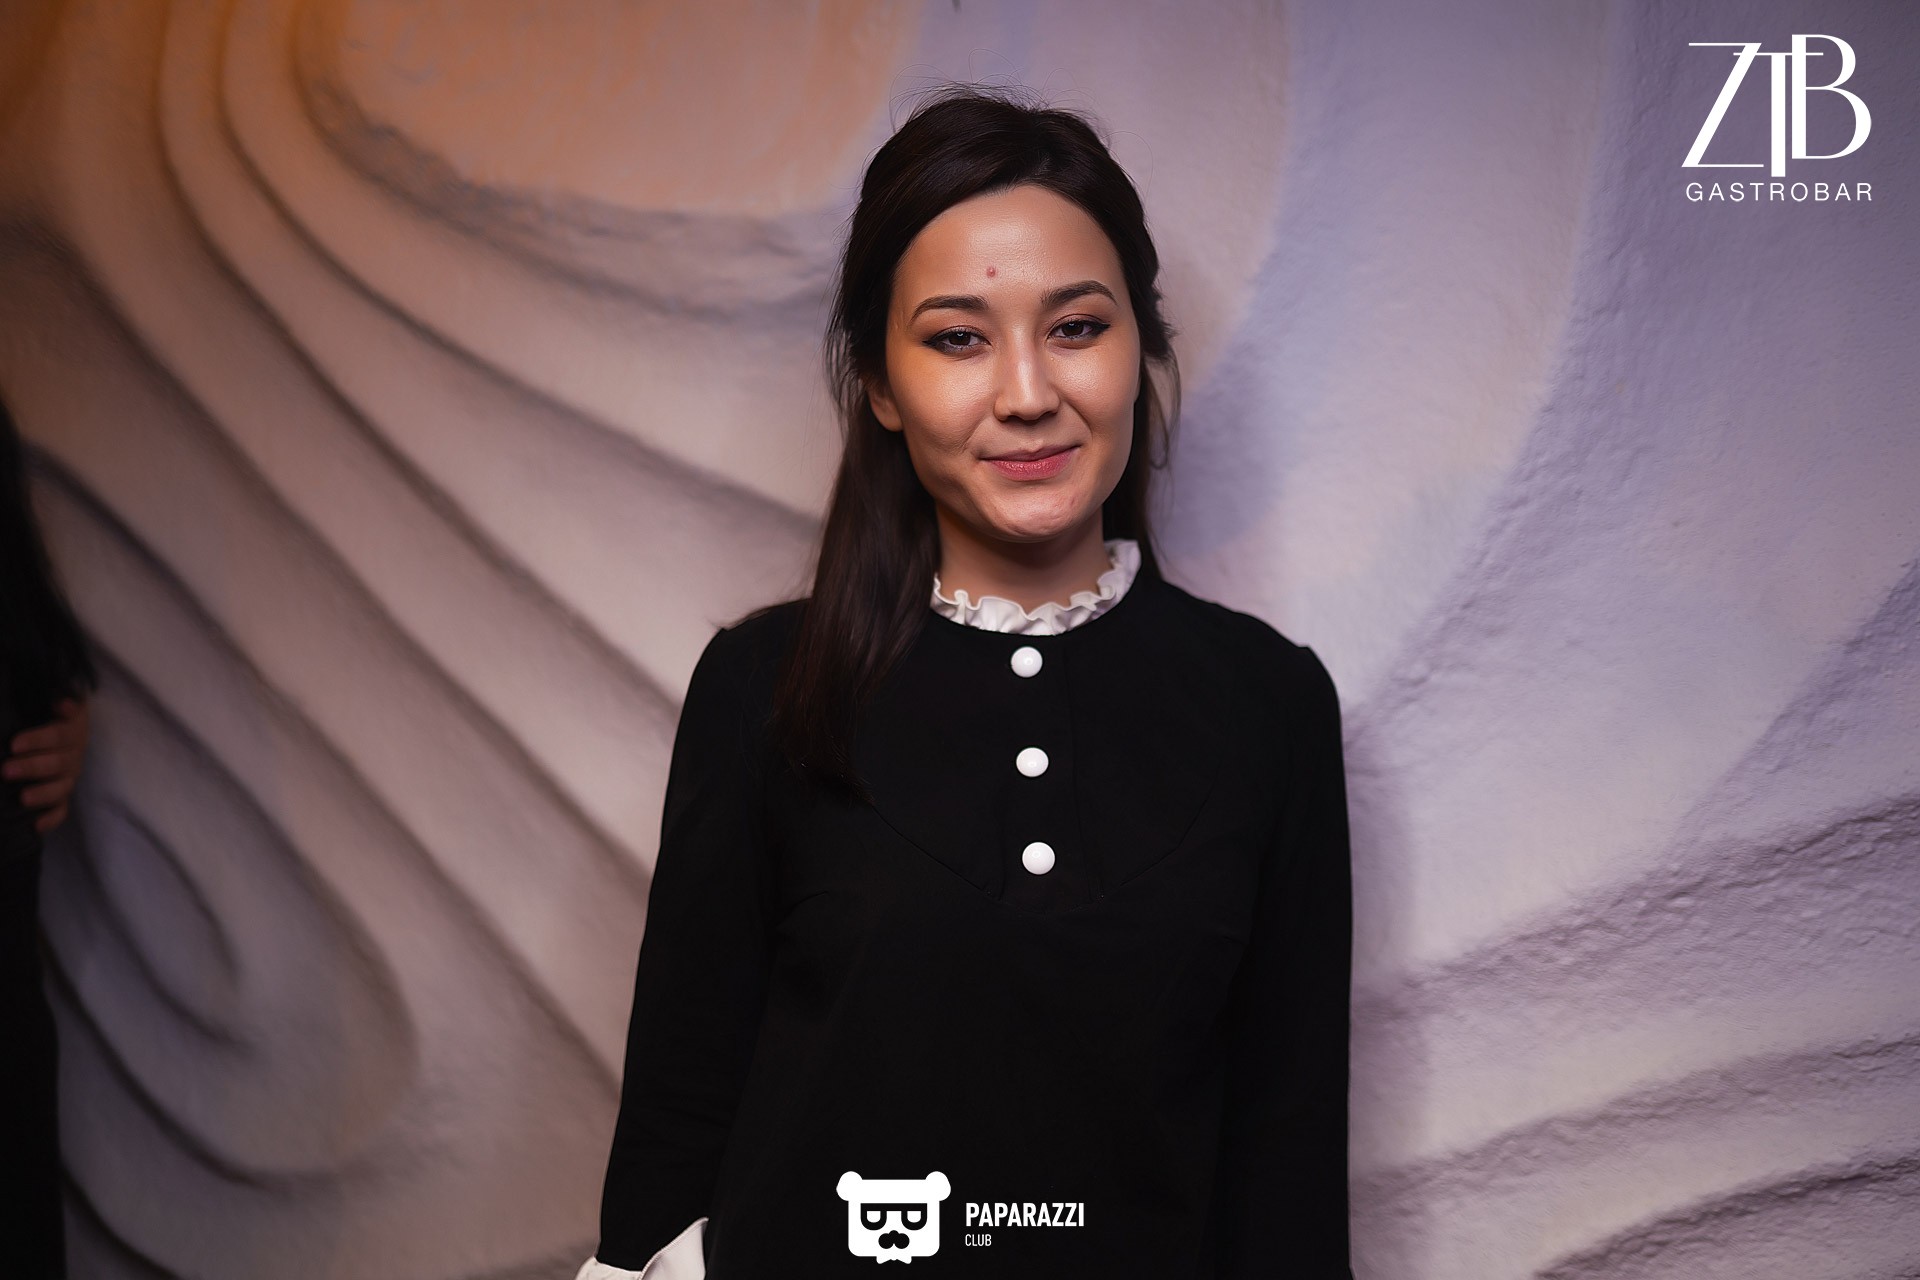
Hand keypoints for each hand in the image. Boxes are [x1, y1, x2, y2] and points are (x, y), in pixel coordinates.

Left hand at [4, 697, 91, 833]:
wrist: (42, 734)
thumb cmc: (36, 712)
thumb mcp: (38, 702)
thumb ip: (56, 700)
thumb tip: (62, 703)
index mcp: (71, 726)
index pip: (61, 734)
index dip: (40, 740)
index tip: (15, 744)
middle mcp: (74, 751)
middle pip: (60, 762)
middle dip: (33, 767)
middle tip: (6, 770)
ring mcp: (70, 774)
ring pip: (63, 786)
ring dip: (43, 792)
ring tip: (23, 798)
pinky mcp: (62, 794)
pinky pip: (62, 809)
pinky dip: (51, 818)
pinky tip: (36, 825)